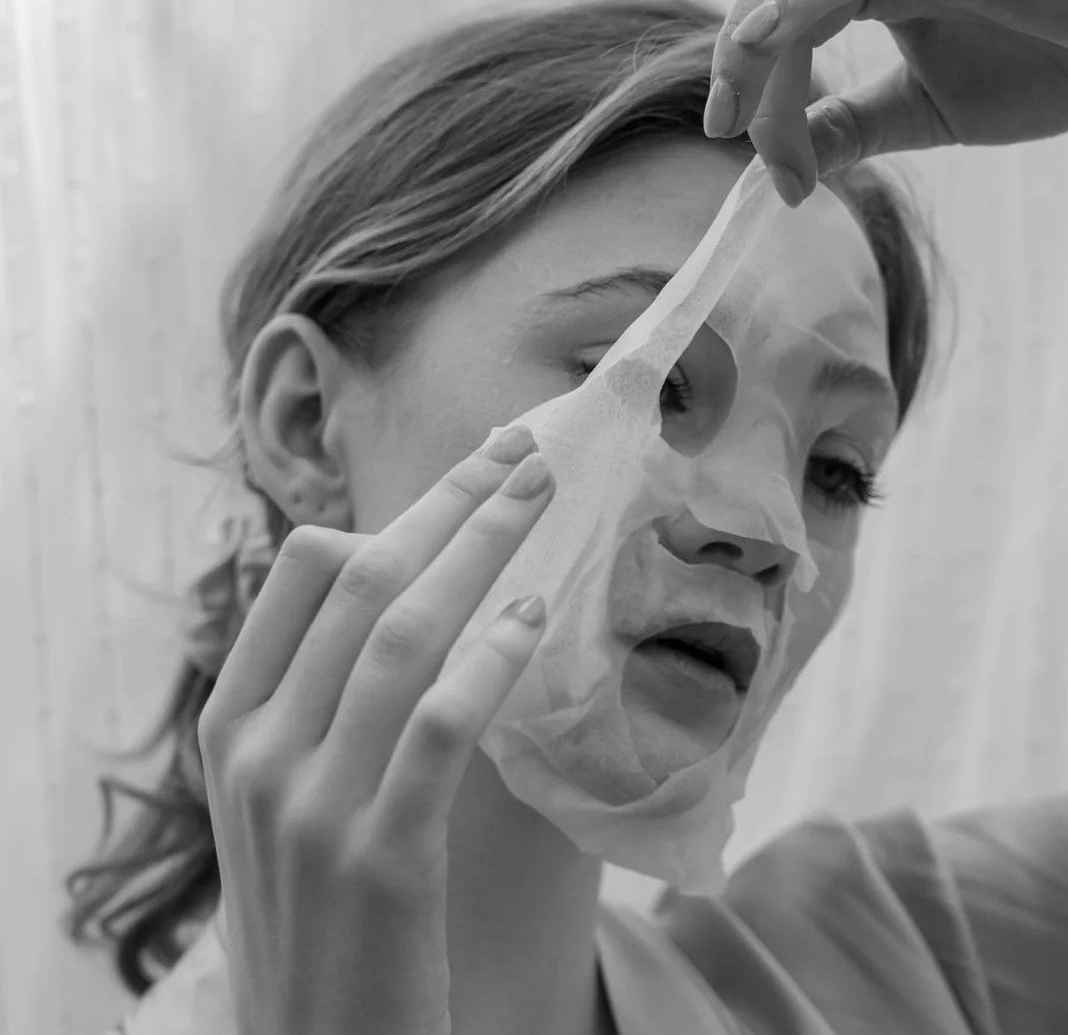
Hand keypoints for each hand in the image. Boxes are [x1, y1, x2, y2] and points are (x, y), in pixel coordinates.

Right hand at [197, 425, 554, 1034]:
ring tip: (543, 500)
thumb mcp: (284, 794)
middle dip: (450, 501)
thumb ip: (317, 697)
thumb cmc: (316, 907)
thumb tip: (395, 585)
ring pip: (402, 631)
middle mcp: (259, 749)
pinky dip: (489, 659)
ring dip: (481, 548)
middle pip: (362, 578)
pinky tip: (535, 616)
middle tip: (524, 451)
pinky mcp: (380, 856)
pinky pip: (438, 725)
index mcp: (232, 721)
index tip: (470, 472)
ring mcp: (312, 802)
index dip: (396, 507)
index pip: (304, 570)